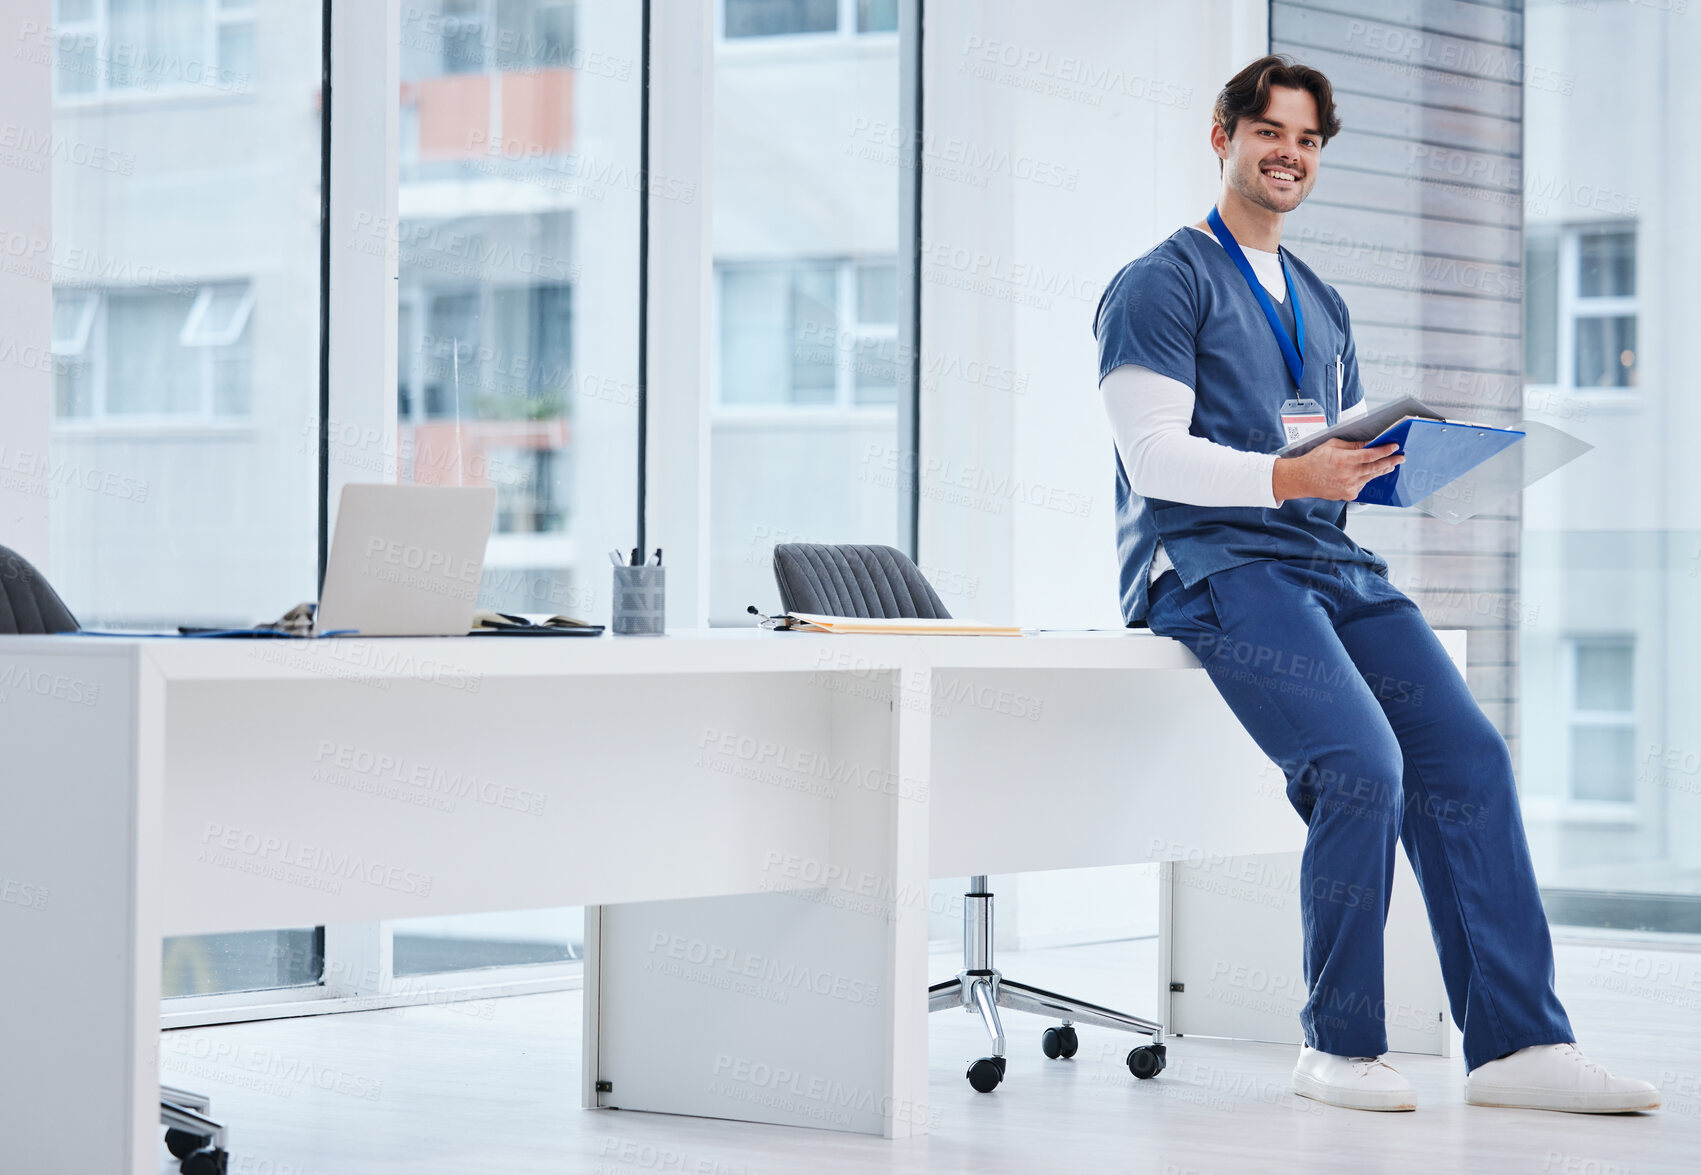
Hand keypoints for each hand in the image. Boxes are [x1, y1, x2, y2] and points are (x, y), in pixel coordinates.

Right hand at [1272, 439, 1403, 502]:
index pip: (1371, 455)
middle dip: (1391, 461)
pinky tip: (1368, 474)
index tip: (1394, 446)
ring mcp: (1349, 486)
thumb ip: (1352, 446)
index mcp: (1344, 460)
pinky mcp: (1349, 494)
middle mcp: (1349, 475)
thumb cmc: (1314, 460)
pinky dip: (1366, 478)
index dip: (1385, 450)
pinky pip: (1363, 485)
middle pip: (1376, 467)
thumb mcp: (1332, 445)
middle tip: (1401, 457)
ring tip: (1390, 465)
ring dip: (1382, 470)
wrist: (1301, 479)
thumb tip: (1368, 444)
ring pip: (1371, 477)